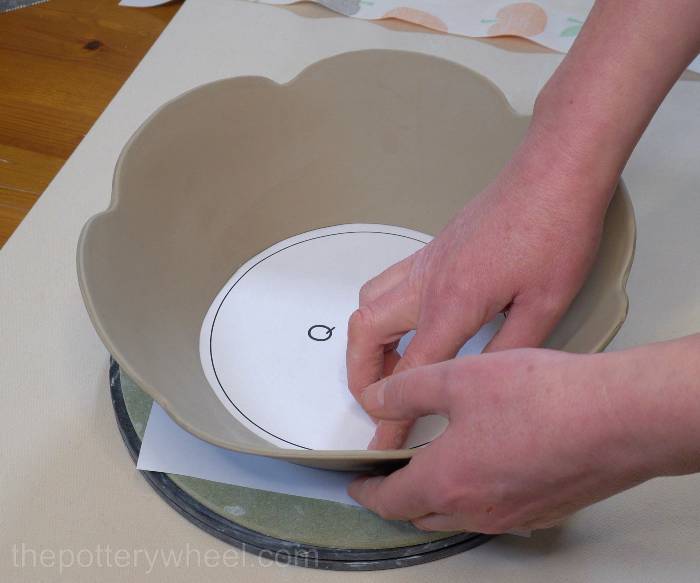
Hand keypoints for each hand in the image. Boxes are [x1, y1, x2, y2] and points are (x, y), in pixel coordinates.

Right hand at [346, 149, 613, 447]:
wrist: (553, 174)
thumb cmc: (555, 230)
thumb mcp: (545, 305)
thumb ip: (507, 351)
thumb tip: (478, 383)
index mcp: (454, 303)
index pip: (410, 373)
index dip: (392, 415)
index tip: (384, 443)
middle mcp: (428, 282)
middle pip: (365, 334)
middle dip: (360, 376)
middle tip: (374, 402)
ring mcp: (426, 262)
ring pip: (367, 303)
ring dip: (365, 342)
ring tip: (386, 368)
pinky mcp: (432, 249)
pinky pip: (386, 283)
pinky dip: (382, 312)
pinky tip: (408, 324)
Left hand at [348, 348, 655, 532]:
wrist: (617, 418)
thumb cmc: (541, 399)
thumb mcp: (458, 378)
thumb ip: (408, 391)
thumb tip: (377, 400)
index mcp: (446, 481)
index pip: (390, 499)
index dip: (367, 491)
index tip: (357, 483)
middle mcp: (476, 509)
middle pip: (421, 514)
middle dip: (399, 497)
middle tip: (389, 476)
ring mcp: (513, 515)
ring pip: (457, 516)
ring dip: (436, 497)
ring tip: (433, 467)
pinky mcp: (543, 509)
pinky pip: (493, 512)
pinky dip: (473, 495)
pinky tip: (485, 465)